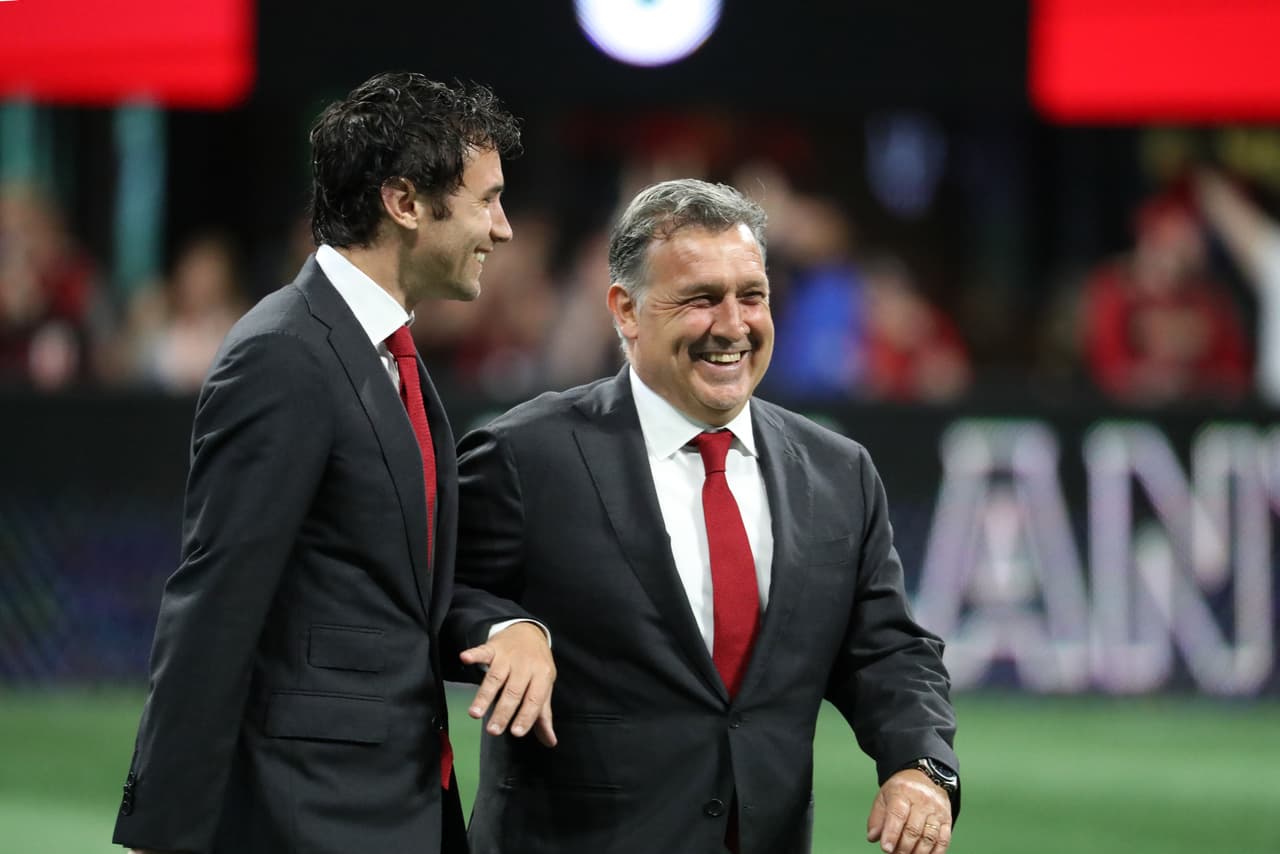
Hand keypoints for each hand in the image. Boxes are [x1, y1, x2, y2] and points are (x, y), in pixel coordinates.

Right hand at [459, 621, 556, 746]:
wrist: (529, 632)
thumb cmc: (536, 665)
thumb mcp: (544, 686)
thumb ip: (543, 714)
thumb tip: (550, 742)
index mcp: (542, 675)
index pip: (534, 699)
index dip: (526, 716)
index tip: (516, 733)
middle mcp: (526, 665)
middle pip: (513, 691)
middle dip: (503, 711)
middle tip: (493, 730)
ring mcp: (508, 655)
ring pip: (496, 676)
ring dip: (484, 695)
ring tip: (475, 713)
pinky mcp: (493, 647)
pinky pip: (483, 651)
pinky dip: (474, 654)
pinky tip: (465, 658)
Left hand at [866, 768, 952, 853]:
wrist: (926, 777)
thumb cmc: (902, 790)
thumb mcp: (884, 797)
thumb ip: (877, 818)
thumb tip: (873, 837)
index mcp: (903, 792)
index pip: (897, 814)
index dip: (891, 833)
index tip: (886, 848)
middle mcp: (922, 800)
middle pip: (913, 829)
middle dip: (903, 848)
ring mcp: (937, 810)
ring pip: (929, 837)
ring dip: (918, 853)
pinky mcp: (947, 819)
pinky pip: (944, 840)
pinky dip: (935, 852)